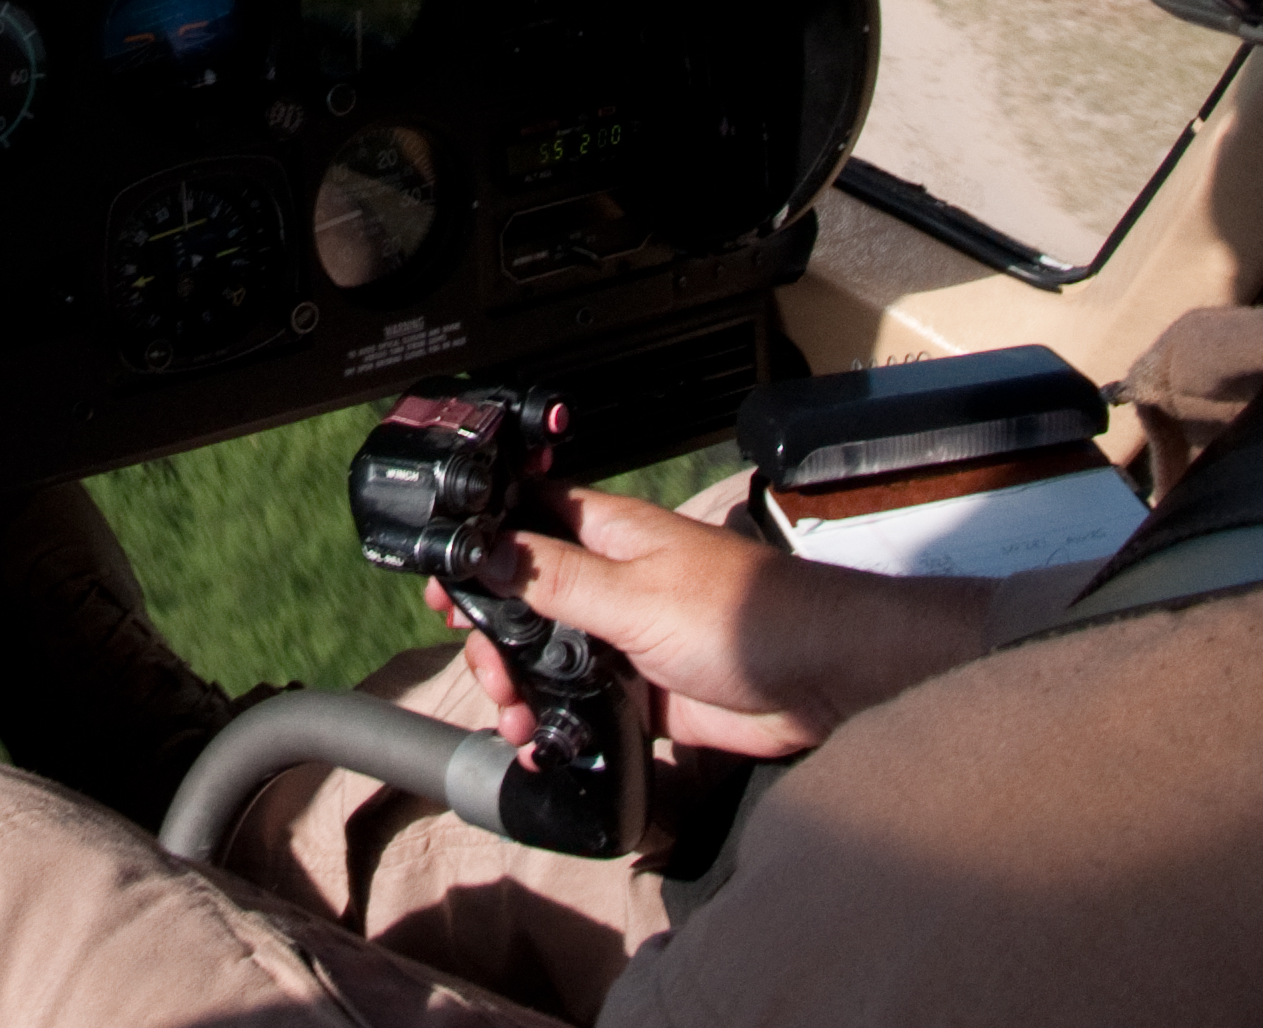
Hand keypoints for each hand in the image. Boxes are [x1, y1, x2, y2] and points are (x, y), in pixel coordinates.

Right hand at [420, 486, 989, 762]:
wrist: (820, 679)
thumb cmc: (745, 616)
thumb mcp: (633, 595)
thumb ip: (554, 578)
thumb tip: (485, 551)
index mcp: (610, 536)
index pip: (526, 520)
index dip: (480, 546)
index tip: (443, 586)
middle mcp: (614, 580)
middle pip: (526, 597)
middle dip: (494, 637)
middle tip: (486, 672)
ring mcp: (629, 636)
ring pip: (550, 655)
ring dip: (521, 686)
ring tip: (516, 719)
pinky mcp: (647, 691)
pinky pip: (584, 702)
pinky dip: (556, 721)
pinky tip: (540, 743)